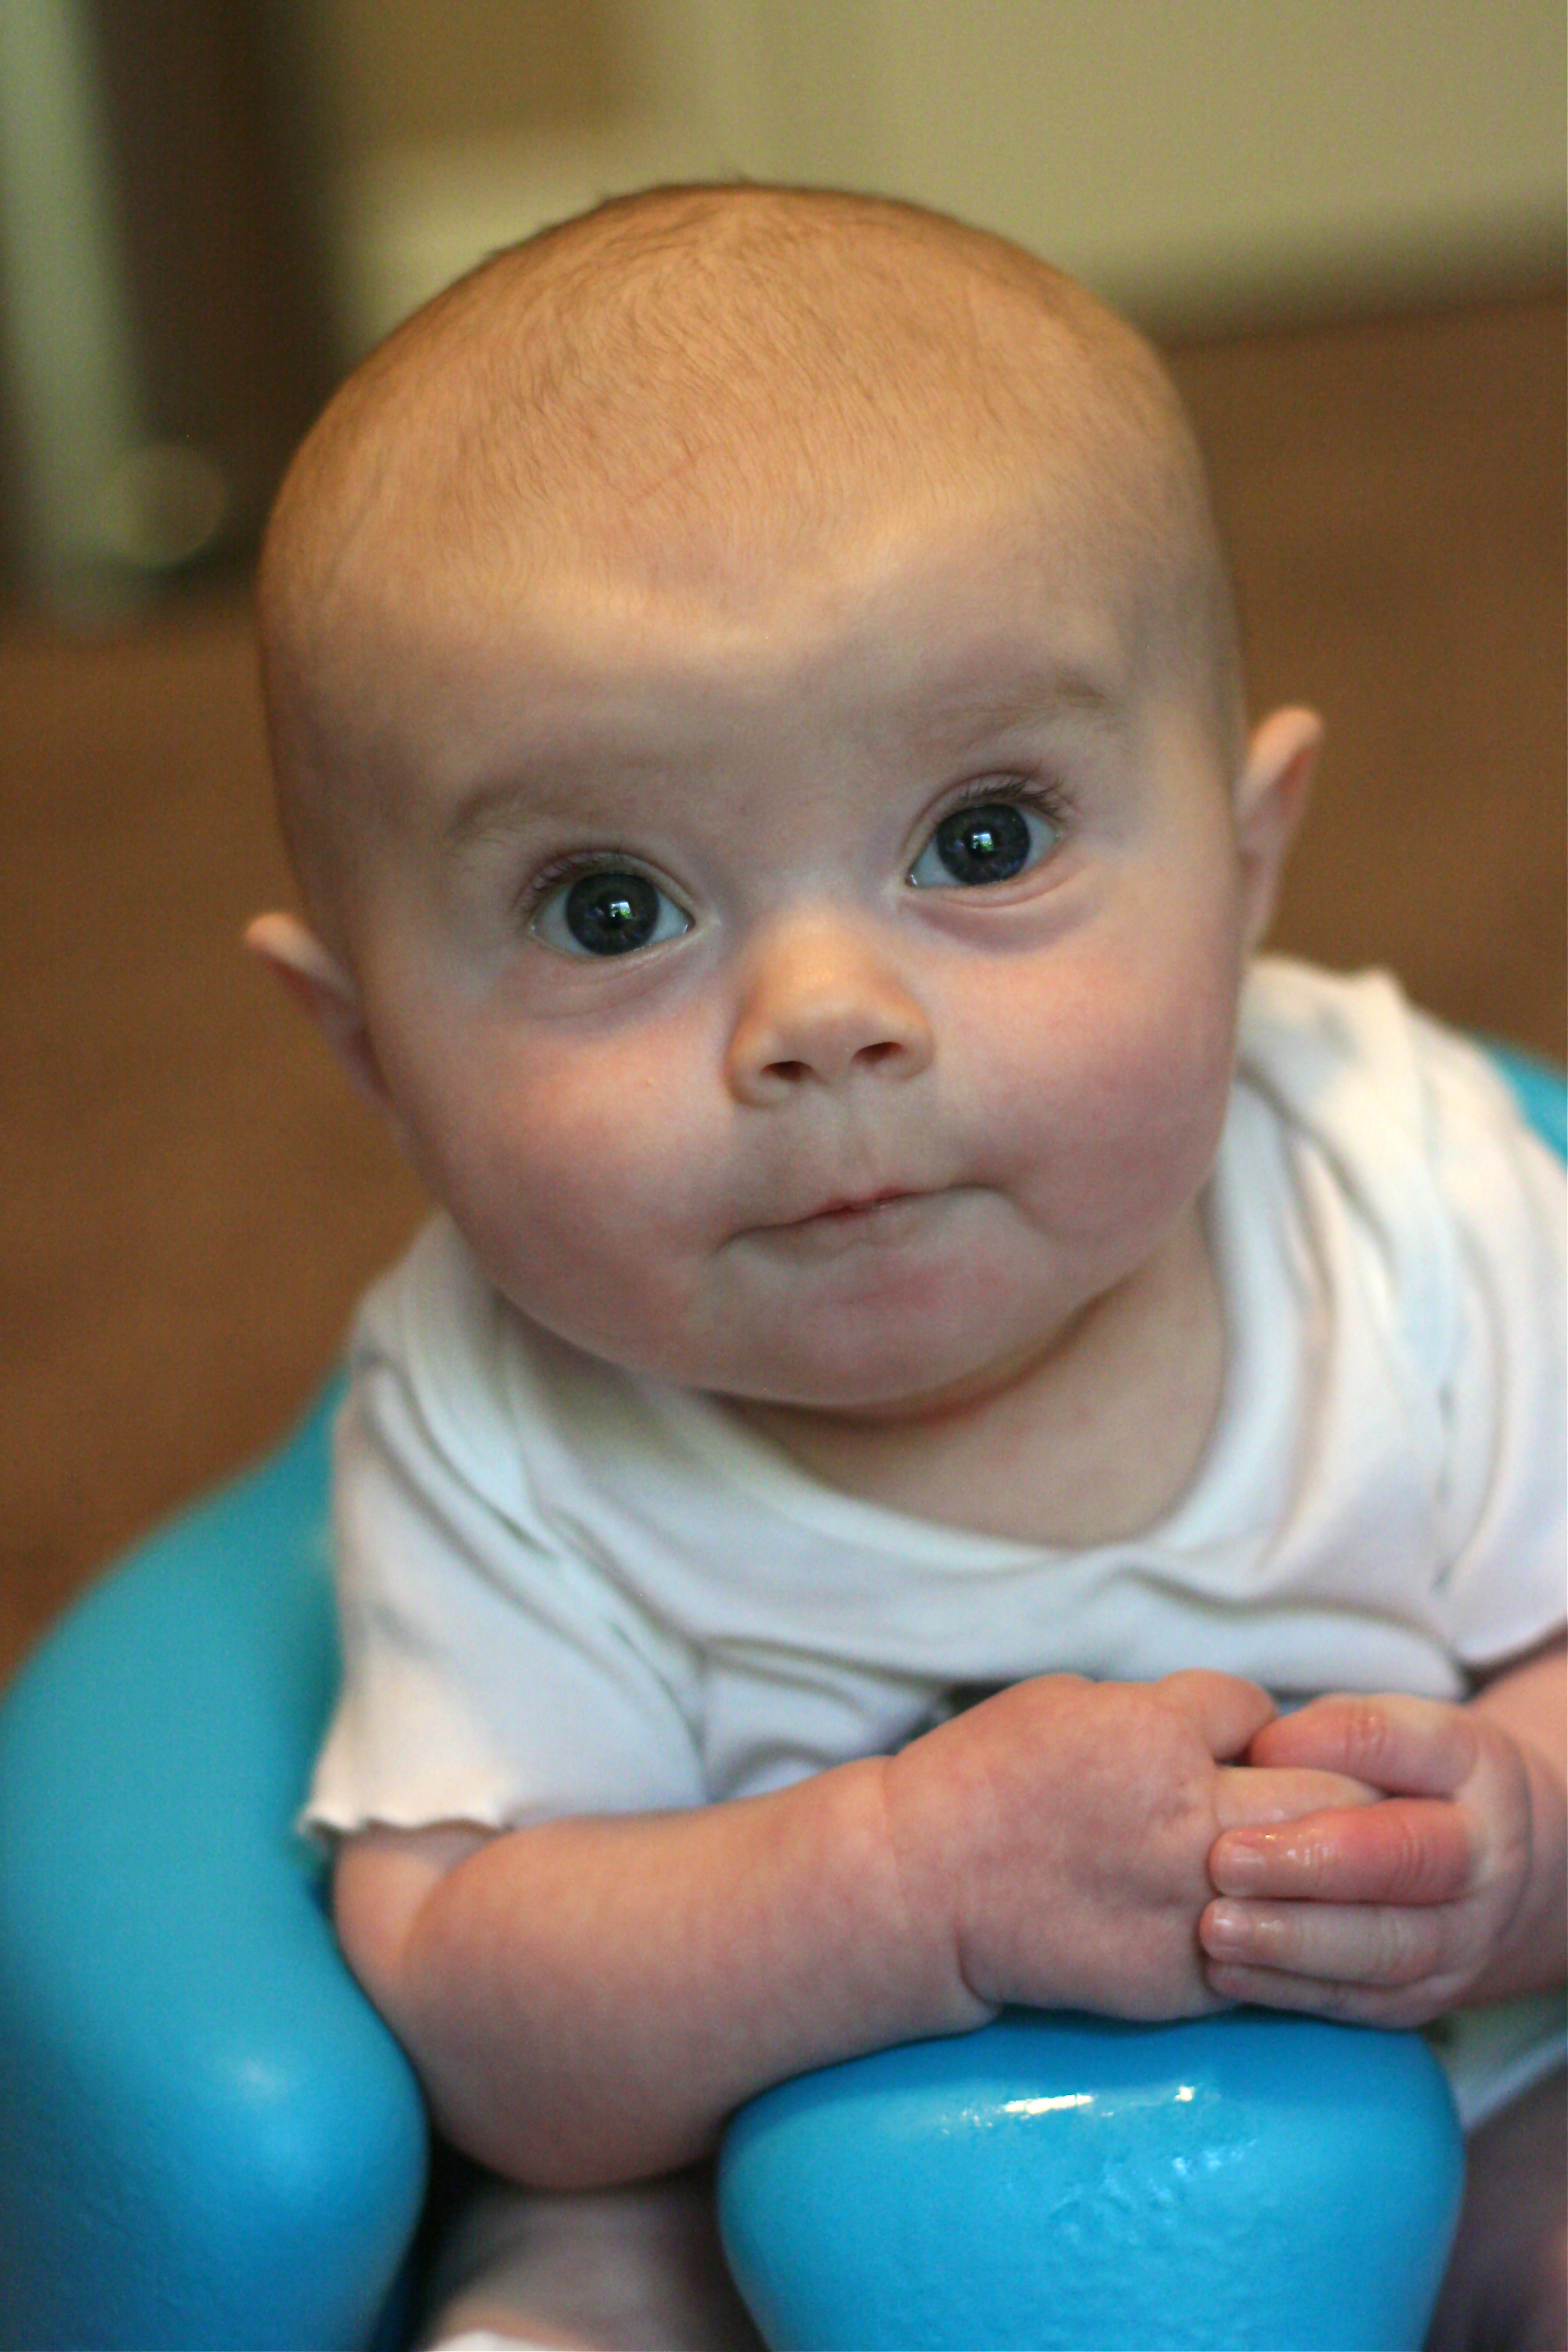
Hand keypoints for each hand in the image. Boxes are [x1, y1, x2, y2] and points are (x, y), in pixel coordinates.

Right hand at [881, 1670, 1379, 2024]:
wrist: (921, 1889)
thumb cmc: (984, 1779)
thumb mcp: (1072, 1702)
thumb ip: (1163, 1713)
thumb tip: (1234, 1726)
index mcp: (1156, 1734)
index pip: (1261, 1710)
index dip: (1254, 1723)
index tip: (1237, 1742)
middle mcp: (1188, 1819)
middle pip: (1330, 1794)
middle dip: (1340, 1789)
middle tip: (1343, 1798)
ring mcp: (1192, 1906)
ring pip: (1323, 1881)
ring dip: (1334, 1869)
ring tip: (1338, 1866)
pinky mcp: (1184, 1979)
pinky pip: (1277, 1956)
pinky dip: (1286, 1937)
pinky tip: (1276, 1925)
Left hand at [1201, 1692, 1537, 2025]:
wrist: (1490, 1870)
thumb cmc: (1406, 1780)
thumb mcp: (1382, 1732)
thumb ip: (1327, 1735)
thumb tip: (1258, 1755)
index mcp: (1472, 1765)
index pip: (1402, 1744)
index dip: (1327, 1746)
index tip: (1256, 1748)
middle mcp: (1482, 1856)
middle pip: (1405, 1860)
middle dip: (1312, 1862)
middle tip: (1224, 1859)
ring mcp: (1465, 1938)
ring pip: (1387, 1948)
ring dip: (1293, 1940)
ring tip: (1216, 1926)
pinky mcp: (1427, 1997)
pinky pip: (1361, 2001)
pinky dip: (1289, 1989)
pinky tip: (1227, 1970)